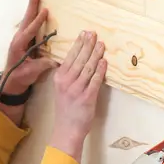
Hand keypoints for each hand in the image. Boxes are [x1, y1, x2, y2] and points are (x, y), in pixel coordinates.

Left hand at [1, 0, 55, 94]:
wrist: (11, 82)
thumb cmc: (20, 77)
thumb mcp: (31, 72)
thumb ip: (42, 65)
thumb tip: (55, 61)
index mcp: (19, 45)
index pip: (30, 30)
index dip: (38, 21)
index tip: (45, 11)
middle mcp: (19, 38)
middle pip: (27, 18)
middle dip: (32, 3)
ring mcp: (21, 38)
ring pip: (28, 19)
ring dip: (33, 6)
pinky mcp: (25, 40)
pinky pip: (30, 25)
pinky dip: (34, 15)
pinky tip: (39, 9)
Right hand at [50, 30, 107, 159]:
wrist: (67, 129)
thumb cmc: (66, 110)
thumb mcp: (61, 89)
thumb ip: (67, 75)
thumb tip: (78, 59)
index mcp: (59, 78)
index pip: (70, 56)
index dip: (78, 44)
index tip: (84, 33)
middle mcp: (66, 81)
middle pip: (79, 59)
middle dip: (88, 45)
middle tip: (94, 34)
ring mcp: (77, 89)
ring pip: (88, 67)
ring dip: (96, 54)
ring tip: (102, 45)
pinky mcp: (87, 98)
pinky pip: (95, 80)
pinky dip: (100, 70)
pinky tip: (104, 62)